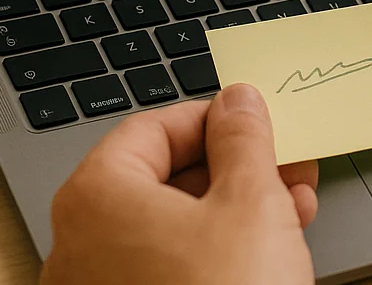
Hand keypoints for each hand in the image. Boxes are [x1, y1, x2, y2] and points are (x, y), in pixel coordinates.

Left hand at [41, 84, 317, 284]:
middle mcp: (79, 244)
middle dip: (233, 168)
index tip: (255, 124)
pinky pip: (164, 272)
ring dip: (232, 211)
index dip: (214, 119)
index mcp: (97, 196)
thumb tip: (237, 104)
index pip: (152, 127)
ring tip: (292, 210)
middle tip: (284, 165)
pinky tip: (265, 256)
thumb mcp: (252, 203)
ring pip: (167, 230)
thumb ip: (244, 139)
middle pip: (159, 179)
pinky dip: (211, 255)